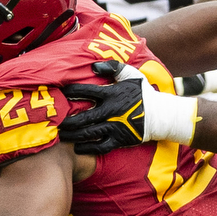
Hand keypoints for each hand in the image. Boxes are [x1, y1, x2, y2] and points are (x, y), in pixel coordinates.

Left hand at [59, 60, 198, 154]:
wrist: (161, 116)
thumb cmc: (143, 94)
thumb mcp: (131, 75)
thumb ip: (113, 67)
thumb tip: (93, 67)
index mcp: (111, 94)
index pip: (85, 92)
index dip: (70, 92)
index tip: (61, 94)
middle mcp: (110, 112)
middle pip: (82, 117)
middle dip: (66, 120)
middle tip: (55, 122)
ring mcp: (114, 127)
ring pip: (87, 133)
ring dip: (72, 135)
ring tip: (61, 136)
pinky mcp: (118, 140)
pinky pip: (99, 147)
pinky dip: (87, 149)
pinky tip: (77, 148)